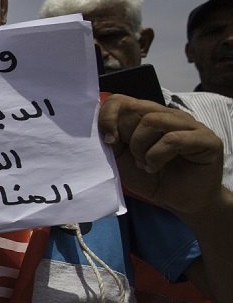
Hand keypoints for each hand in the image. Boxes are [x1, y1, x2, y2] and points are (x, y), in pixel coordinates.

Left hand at [99, 94, 223, 213]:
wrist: (180, 201)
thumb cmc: (151, 179)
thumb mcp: (122, 160)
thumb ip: (112, 142)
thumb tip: (97, 126)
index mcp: (148, 117)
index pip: (122, 100)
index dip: (108, 116)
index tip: (108, 140)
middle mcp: (168, 116)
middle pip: (135, 108)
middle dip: (127, 137)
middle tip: (133, 160)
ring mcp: (189, 124)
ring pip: (152, 120)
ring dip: (141, 148)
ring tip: (145, 165)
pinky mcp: (206, 138)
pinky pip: (173, 138)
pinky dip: (157, 156)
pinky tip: (156, 168)